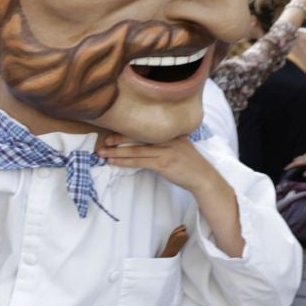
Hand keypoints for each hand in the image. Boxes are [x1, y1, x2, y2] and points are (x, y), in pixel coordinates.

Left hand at [97, 133, 214, 192]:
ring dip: (116, 152)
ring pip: (135, 150)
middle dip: (118, 139)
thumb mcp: (179, 146)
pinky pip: (139, 162)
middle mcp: (167, 138)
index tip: (112, 132)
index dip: (127, 131)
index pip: (145, 129)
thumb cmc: (188, 163)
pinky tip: (114, 162)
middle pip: (138, 137)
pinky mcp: (163, 164)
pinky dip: (124, 162)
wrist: (202, 177)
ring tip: (102, 153)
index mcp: (171, 132)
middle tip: (104, 141)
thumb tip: (142, 143)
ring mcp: (165, 151)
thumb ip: (164, 142)